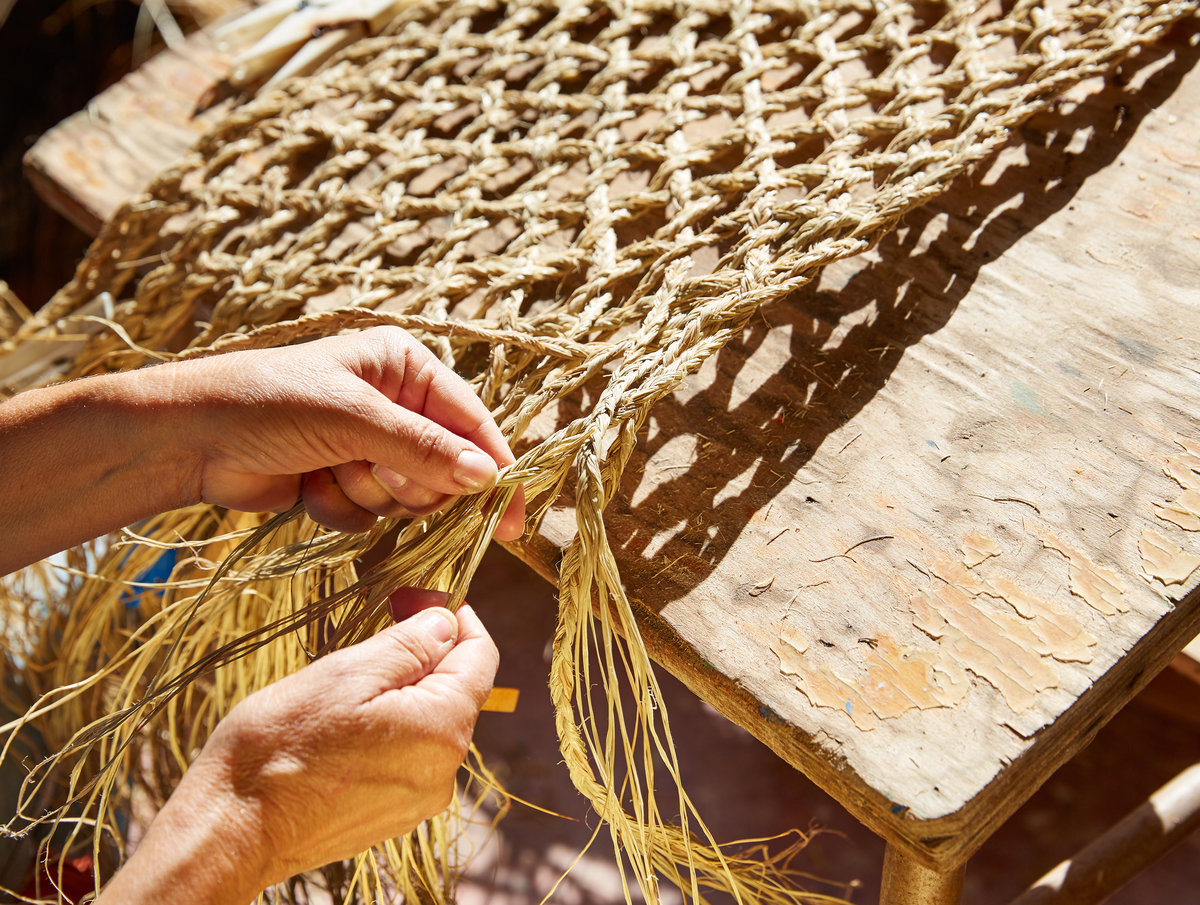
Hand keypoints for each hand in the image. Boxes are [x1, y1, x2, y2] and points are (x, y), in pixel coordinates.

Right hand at [97, 595, 498, 902]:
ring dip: (401, 691)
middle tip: (375, 628)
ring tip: (347, 683)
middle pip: (456, 690)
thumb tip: (448, 621)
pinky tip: (342, 724)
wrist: (232, 830)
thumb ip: (410, 644)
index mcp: (443, 730)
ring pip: (428, 722)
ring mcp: (418, 799)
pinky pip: (406, 755)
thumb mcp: (348, 673)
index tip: (417, 596)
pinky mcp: (391, 815)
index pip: (481, 656)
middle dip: (424, 653)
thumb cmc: (282, 745)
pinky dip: (387, 727)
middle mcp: (443, 771)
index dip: (455, 617)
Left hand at [151, 326, 524, 537]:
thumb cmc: (269, 403)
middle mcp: (395, 403)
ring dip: (367, 495)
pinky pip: (370, 515)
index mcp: (405, 366)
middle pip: (445, 468)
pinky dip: (340, 508)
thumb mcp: (354, 418)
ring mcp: (369, 445)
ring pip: (407, 499)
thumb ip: (424, 449)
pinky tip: (307, 485)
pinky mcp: (342, 480)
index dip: (494, 471)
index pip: (471, 422)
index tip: (513, 520)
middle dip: (407, 481)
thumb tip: (487, 478)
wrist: (189, 437)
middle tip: (370, 470)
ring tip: (327, 469)